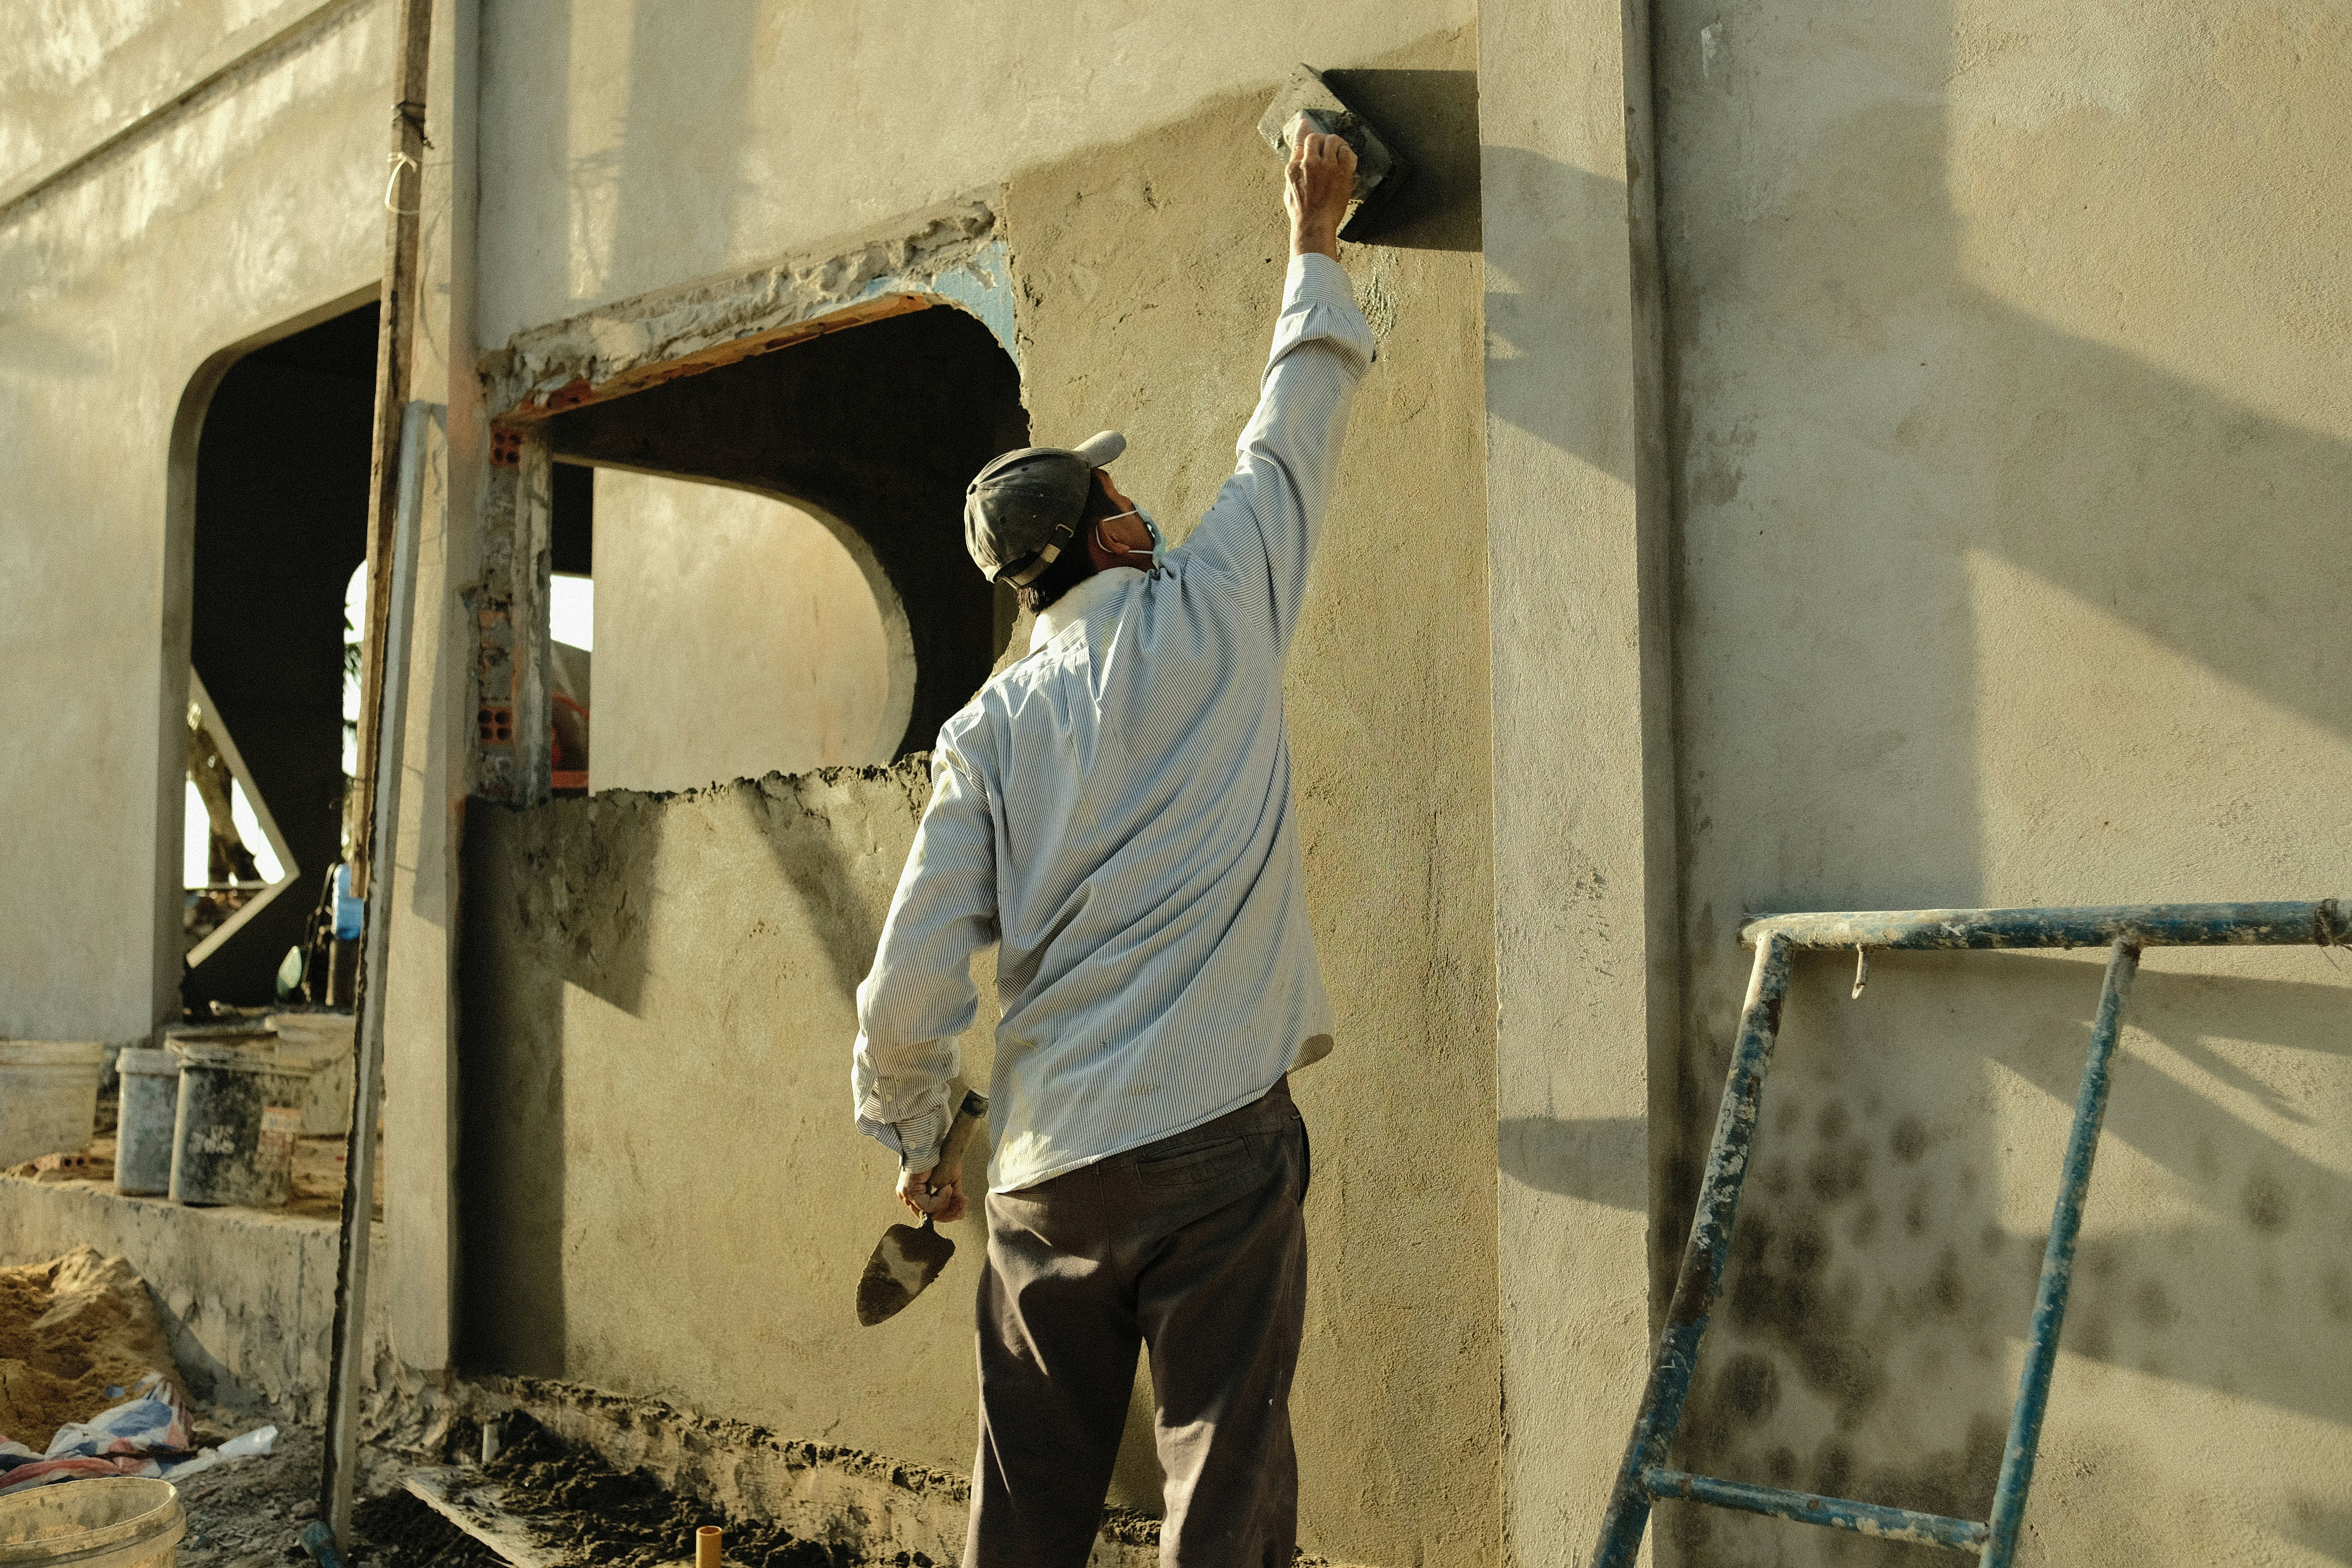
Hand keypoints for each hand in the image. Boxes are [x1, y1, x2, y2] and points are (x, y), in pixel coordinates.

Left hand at [896, 1163, 965, 1223]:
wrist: (932, 1143)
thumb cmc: (939, 1156)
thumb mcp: (949, 1180)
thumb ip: (953, 1198)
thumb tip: (961, 1215)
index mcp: (917, 1196)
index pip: (932, 1214)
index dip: (949, 1215)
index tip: (962, 1208)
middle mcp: (910, 1198)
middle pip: (931, 1216)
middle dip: (950, 1212)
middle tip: (962, 1204)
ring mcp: (907, 1195)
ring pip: (930, 1213)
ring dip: (947, 1205)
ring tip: (954, 1191)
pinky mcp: (909, 1191)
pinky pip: (927, 1206)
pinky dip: (941, 1199)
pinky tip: (946, 1188)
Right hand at [1283, 119, 1357, 259]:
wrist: (1314, 226)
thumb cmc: (1302, 212)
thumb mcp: (1289, 188)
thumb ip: (1294, 167)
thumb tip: (1297, 152)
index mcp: (1294, 167)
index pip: (1300, 142)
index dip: (1304, 130)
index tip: (1305, 123)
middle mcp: (1309, 163)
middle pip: (1316, 137)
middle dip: (1322, 140)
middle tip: (1328, 146)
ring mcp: (1326, 167)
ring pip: (1332, 140)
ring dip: (1336, 143)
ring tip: (1339, 150)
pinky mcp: (1341, 173)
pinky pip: (1347, 152)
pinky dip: (1347, 152)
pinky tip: (1346, 158)